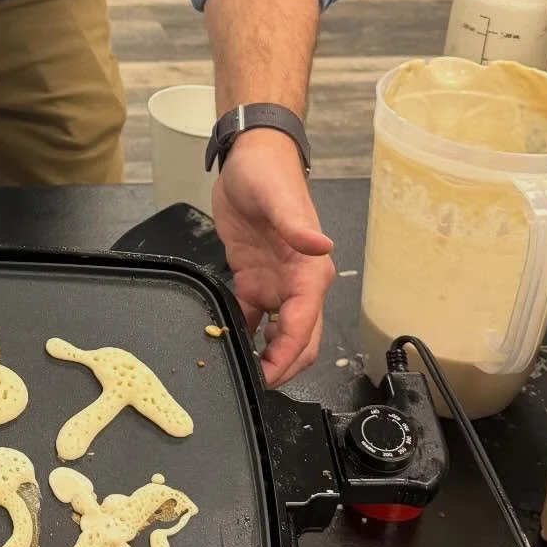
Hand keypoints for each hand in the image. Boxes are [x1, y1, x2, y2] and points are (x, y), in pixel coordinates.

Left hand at [210, 129, 333, 386]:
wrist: (250, 158)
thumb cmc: (268, 173)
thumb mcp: (278, 196)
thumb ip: (296, 224)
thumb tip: (321, 245)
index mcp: (310, 271)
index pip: (304, 324)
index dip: (288, 354)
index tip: (269, 376)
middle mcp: (297, 284)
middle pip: (298, 340)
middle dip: (282, 367)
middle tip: (253, 388)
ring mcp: (275, 285)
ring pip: (278, 337)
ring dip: (265, 358)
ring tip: (239, 375)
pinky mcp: (253, 280)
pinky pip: (251, 319)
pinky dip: (243, 336)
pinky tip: (225, 345)